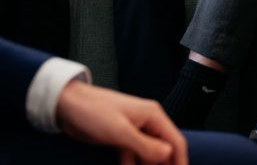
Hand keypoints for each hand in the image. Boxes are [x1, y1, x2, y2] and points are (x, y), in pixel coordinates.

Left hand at [57, 80, 186, 164]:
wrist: (68, 105)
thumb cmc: (94, 112)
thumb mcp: (120, 131)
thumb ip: (145, 145)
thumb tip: (168, 153)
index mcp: (153, 116)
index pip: (175, 141)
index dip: (181, 161)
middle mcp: (147, 123)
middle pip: (163, 149)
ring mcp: (134, 130)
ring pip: (148, 155)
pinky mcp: (121, 138)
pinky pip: (133, 156)